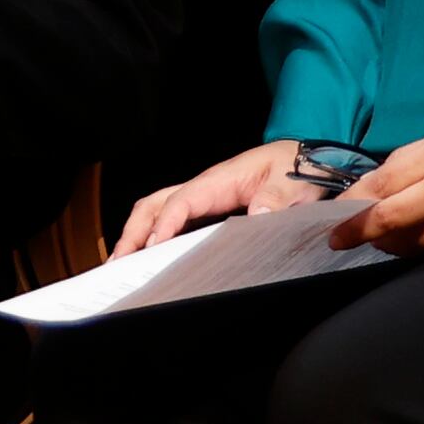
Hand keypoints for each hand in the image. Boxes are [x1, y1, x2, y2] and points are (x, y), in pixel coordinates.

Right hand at [114, 140, 318, 256]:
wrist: (304, 159)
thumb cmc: (295, 167)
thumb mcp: (294, 182)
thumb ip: (277, 196)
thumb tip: (258, 213)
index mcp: (219, 180)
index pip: (181, 201)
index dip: (164, 225)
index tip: (152, 248)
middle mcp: (203, 188)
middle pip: (153, 205)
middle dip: (132, 232)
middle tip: (119, 264)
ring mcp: (202, 198)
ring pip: (156, 212)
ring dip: (136, 236)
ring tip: (122, 265)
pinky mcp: (207, 209)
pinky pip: (172, 221)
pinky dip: (152, 237)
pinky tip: (148, 257)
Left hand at [344, 119, 423, 255]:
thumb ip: (416, 159)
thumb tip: (381, 184)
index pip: (382, 184)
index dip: (352, 202)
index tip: (333, 214)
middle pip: (388, 220)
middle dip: (357, 233)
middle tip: (336, 241)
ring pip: (412, 244)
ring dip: (388, 244)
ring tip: (375, 241)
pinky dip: (420, 249)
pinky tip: (412, 246)